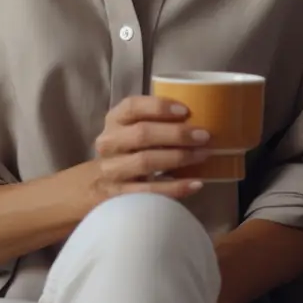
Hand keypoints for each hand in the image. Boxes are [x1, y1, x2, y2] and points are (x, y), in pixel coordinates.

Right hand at [87, 94, 209, 204]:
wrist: (99, 184)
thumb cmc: (127, 150)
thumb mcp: (131, 129)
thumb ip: (155, 120)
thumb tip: (197, 117)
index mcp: (115, 120)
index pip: (133, 107)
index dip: (159, 107)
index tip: (186, 111)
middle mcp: (110, 142)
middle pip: (142, 134)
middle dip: (176, 134)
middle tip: (204, 136)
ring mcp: (111, 170)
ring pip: (145, 161)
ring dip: (178, 157)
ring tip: (203, 155)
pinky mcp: (119, 195)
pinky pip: (149, 191)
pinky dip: (175, 187)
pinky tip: (195, 183)